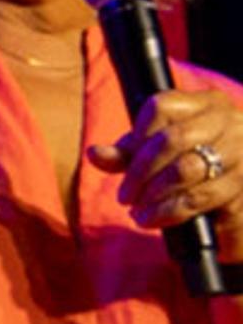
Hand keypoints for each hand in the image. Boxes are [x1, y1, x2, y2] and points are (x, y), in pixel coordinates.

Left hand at [94, 69, 242, 239]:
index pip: (161, 106)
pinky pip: (198, 197)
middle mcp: (231, 123)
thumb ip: (127, 154)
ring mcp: (242, 154)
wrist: (231, 210)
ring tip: (138, 209)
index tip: (126, 162)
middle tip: (125, 195)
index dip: (137, 136)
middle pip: (172, 138)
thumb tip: (95, 153)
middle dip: (140, 171)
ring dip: (152, 194)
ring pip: (185, 169)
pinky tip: (152, 218)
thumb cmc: (190, 176)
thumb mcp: (156, 159)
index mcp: (207, 105)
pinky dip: (167, 211)